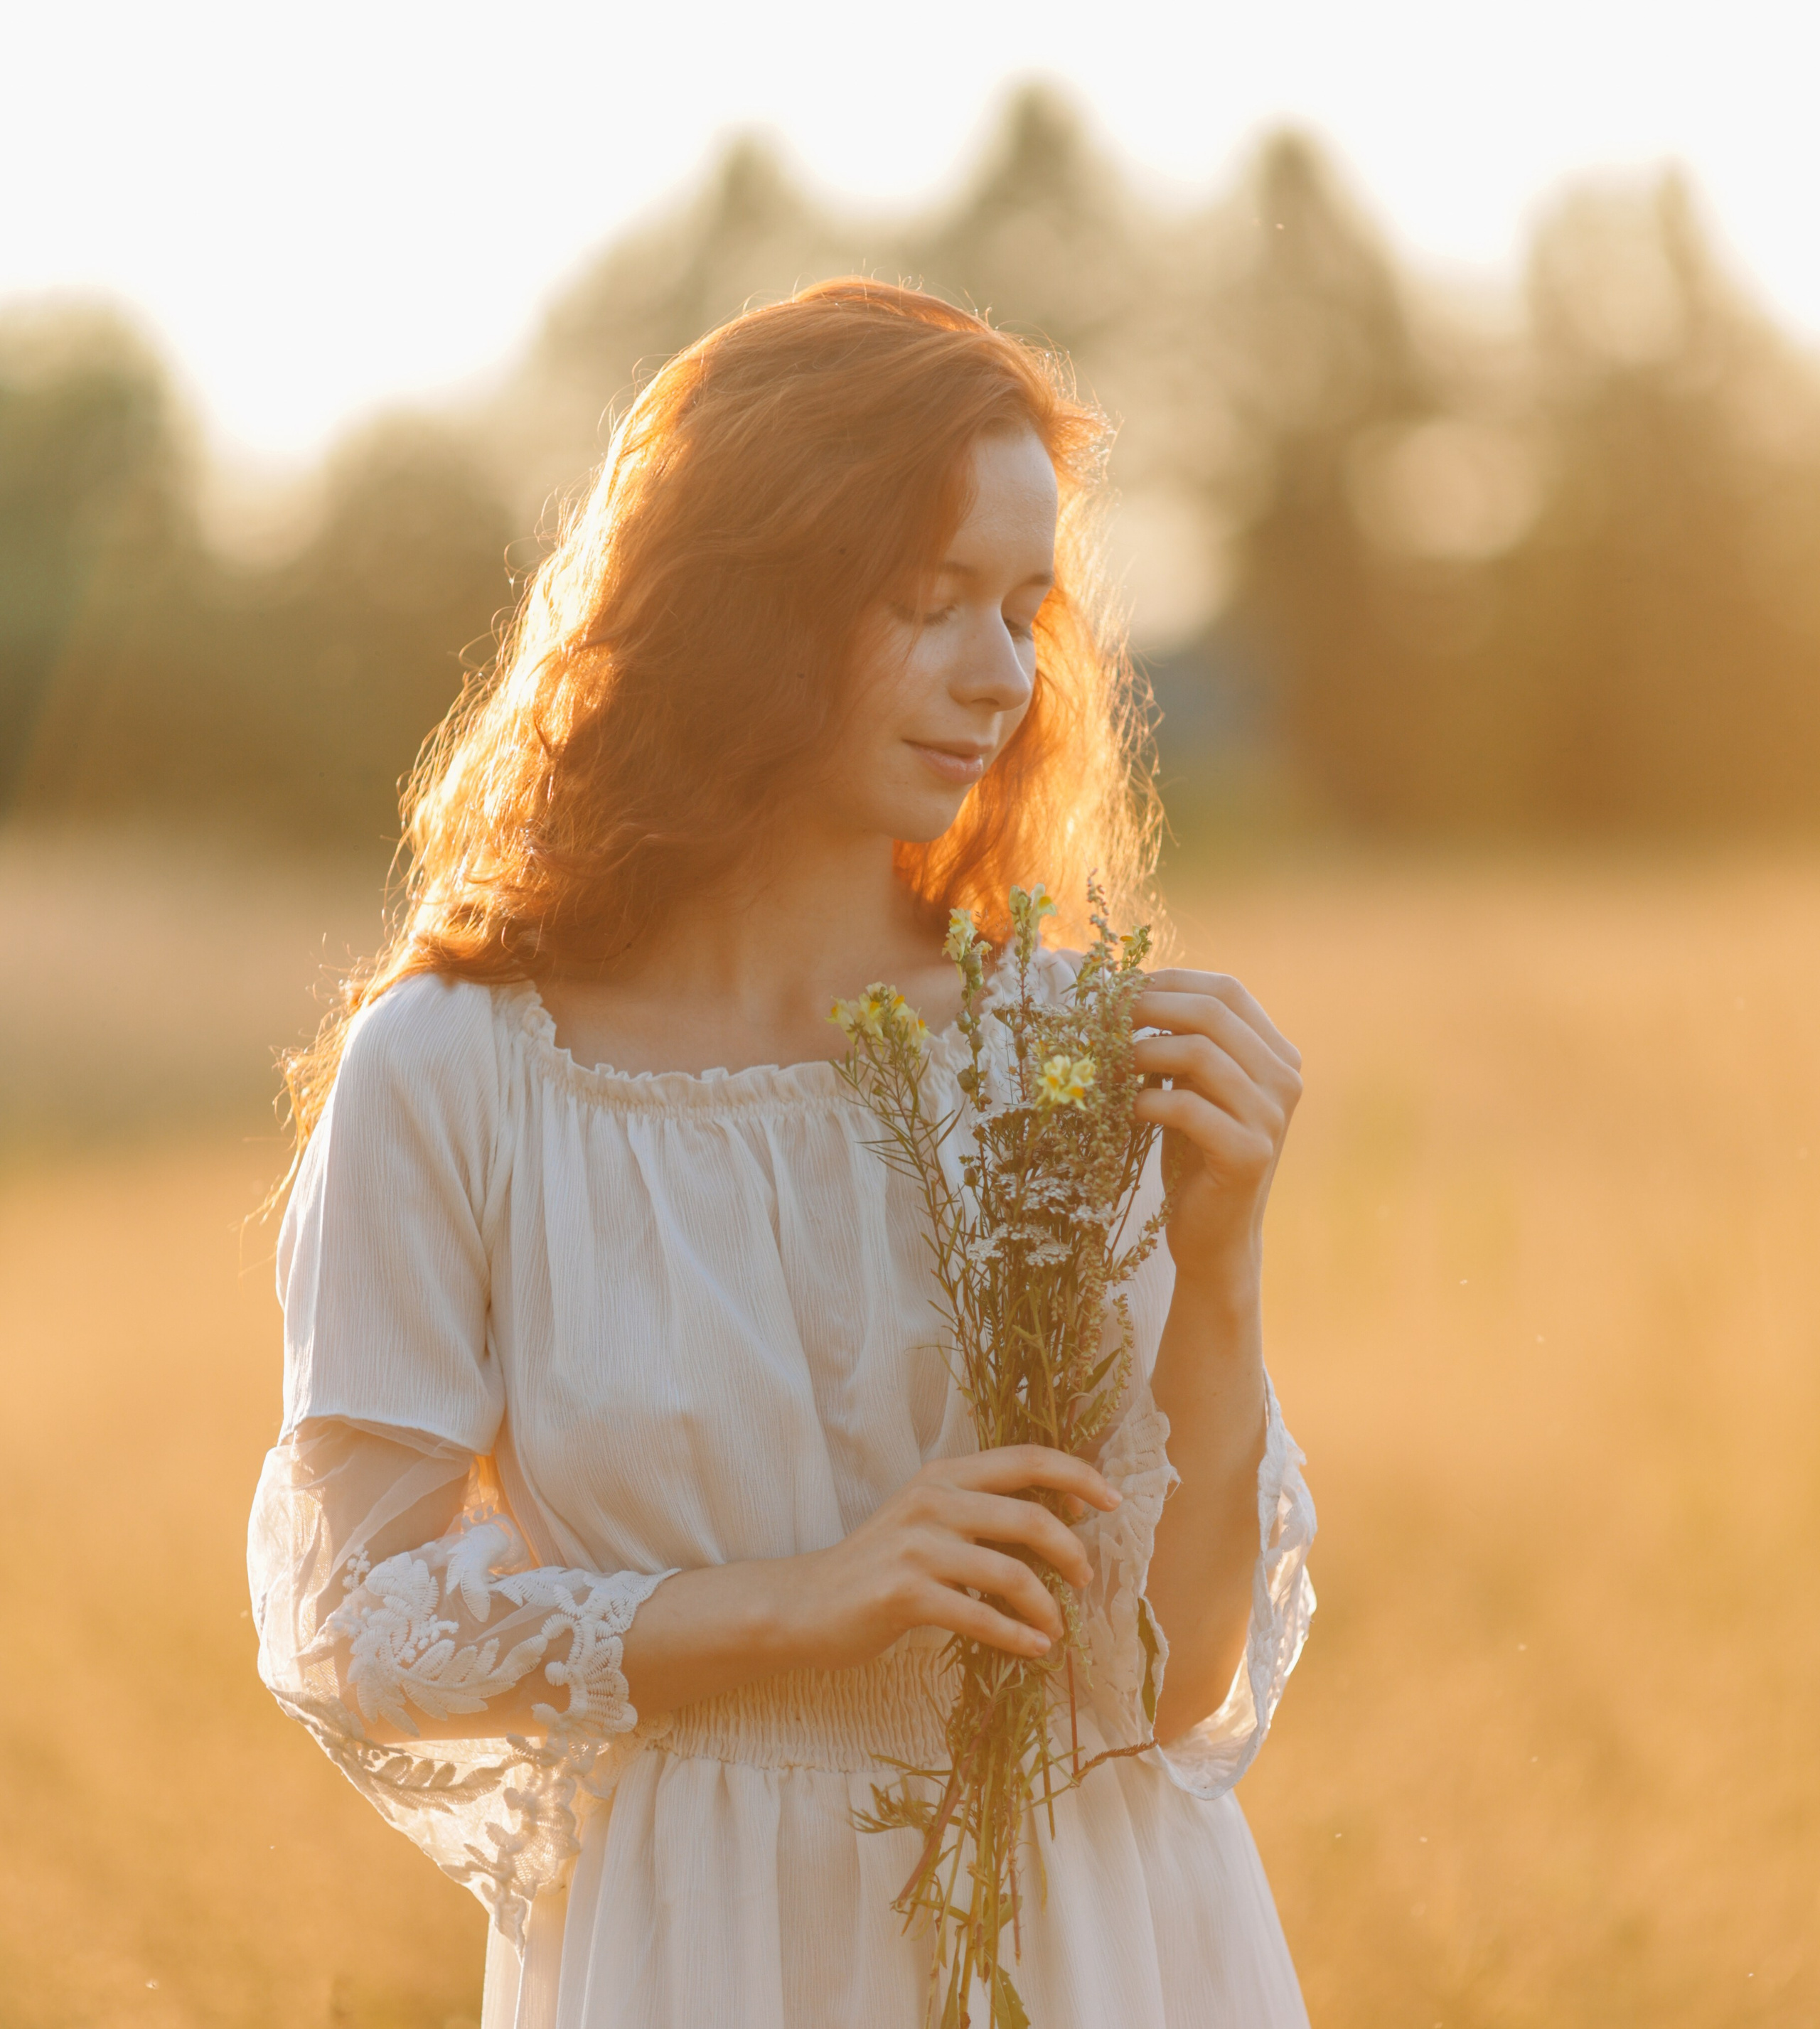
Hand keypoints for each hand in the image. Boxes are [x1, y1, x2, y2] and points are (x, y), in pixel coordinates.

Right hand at [784, 1447, 1120, 1671]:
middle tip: (1086, 1580)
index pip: (1026, 1457)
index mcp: (944, 1474)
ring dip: (1047, 1605)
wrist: (806, 1603)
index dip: (1077, 1476)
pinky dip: (1016, 1636)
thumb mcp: (928, 1519)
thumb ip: (980, 1510)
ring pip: (1011, 1571)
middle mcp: (932, 1499)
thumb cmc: (879, 1565)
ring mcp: (917, 1546)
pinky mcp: (904, 1593)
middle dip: (1072, 1550)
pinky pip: (979, 1616)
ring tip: (1057, 1626)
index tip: (1112, 1502)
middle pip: (1029, 1514)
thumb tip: (1056, 1522)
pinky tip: (1033, 1648)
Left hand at [1131, 970, 1301, 1294]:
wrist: (1215, 1235)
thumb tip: (1126, 991)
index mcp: (1277, 1055)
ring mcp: (1271, 1118)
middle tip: (1105, 1017)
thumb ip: (1182, 1044)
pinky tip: (1130, 1110)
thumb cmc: (1195, 1154)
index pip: (1228, 990)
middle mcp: (1285, 1080)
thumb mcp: (1193, 1088)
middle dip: (1150, 1006)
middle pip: (1214, 1012)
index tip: (1124, 988)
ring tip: (1114, 1064)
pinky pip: (1188, 1107)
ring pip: (1201, 1053)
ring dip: (1144, 1051)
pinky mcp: (1248, 1154)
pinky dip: (1149, 1100)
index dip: (1172, 981)